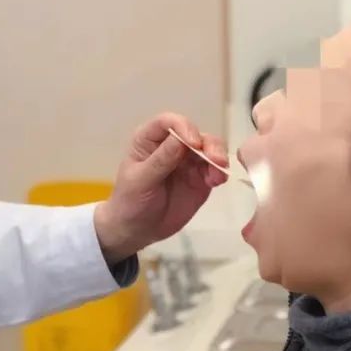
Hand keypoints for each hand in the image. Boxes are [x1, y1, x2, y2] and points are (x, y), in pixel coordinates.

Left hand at [95, 113, 227, 263]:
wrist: (138, 229)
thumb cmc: (130, 201)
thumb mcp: (140, 181)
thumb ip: (160, 161)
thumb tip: (181, 140)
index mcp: (150, 139)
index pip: (169, 122)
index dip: (184, 127)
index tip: (193, 144)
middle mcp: (171, 144)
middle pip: (195, 133)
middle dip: (208, 144)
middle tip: (216, 160)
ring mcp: (188, 160)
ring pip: (210, 148)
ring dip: (218, 157)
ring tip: (217, 176)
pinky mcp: (200, 177)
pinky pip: (214, 168)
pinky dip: (219, 172)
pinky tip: (217, 182)